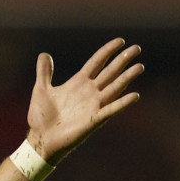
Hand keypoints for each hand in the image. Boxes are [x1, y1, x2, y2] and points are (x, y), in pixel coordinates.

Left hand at [26, 38, 142, 163]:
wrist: (40, 140)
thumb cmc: (41, 117)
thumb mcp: (41, 90)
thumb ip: (44, 72)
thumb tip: (44, 54)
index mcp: (78, 83)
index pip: (97, 62)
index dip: (108, 51)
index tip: (121, 41)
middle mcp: (89, 92)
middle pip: (110, 72)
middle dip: (123, 60)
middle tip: (137, 48)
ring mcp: (93, 105)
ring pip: (114, 88)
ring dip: (127, 78)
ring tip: (139, 66)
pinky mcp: (94, 120)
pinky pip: (111, 110)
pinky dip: (122, 103)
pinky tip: (134, 96)